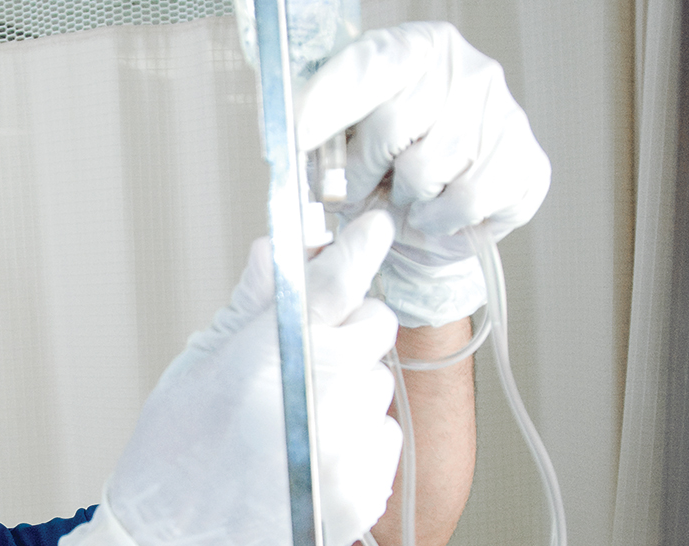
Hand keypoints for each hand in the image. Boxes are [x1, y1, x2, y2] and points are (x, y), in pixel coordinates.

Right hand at [52, 212, 402, 545]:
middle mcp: (308, 408)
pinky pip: (384, 436)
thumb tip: (275, 252)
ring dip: (349, 387)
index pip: (328, 287)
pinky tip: (312, 455)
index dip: (356, 249)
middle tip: (303, 355)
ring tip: (297, 420)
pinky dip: (358, 437)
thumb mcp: (194, 372)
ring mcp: (341, 456)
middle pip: (369, 329)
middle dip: (344, 329)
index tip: (375, 229)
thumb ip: (246, 309)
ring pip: (378, 382)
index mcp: (259, 367)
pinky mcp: (361, 496)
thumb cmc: (170, 464)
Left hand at [296, 22, 550, 326]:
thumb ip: (316, 133)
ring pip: (430, 168)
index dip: (331, 101)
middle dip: (364, 169)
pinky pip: (468, 199)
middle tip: (362, 184)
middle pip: (395, 123)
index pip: (369, 65)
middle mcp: (466, 70)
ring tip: (404, 195)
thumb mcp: (336, 144)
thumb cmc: (379, 175)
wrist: (424, 226)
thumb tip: (288, 139)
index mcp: (412, 50)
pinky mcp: (527, 161)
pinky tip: (435, 212)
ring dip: (404, 197)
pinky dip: (439, 218)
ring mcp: (503, 113)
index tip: (299, 133)